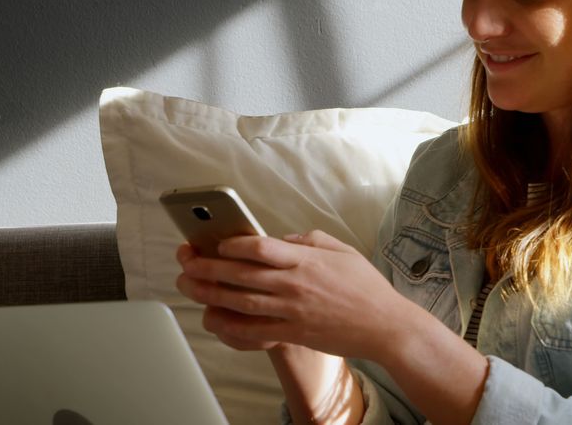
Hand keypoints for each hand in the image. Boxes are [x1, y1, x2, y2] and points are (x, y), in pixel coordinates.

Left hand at [174, 230, 414, 361]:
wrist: (386, 327)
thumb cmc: (366, 287)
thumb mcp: (342, 250)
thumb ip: (309, 240)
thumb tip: (282, 238)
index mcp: (306, 260)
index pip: (260, 248)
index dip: (233, 244)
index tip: (217, 242)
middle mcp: (295, 285)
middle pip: (241, 274)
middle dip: (208, 267)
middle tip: (186, 262)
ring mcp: (293, 312)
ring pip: (241, 303)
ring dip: (210, 294)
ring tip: (188, 287)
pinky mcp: (293, 334)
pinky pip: (254, 332)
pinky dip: (230, 326)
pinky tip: (213, 319)